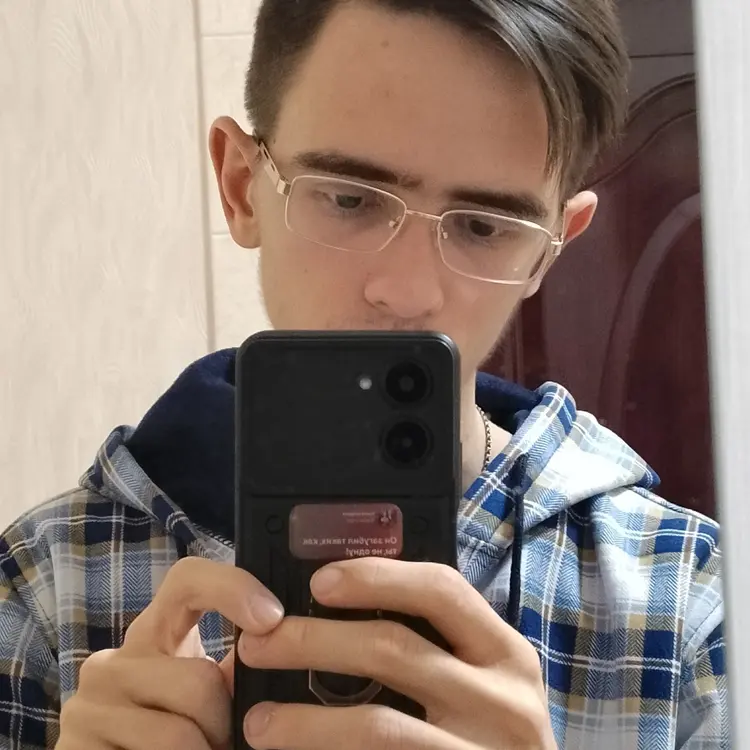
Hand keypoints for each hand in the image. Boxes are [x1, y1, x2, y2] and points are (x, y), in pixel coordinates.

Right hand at [56, 557, 284, 749]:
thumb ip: (235, 671)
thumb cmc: (170, 734)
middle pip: (199, 682)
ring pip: (179, 735)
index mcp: (151, 635)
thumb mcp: (202, 697)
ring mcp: (85, 709)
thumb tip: (289, 644)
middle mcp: (110, 662)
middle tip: (224, 743)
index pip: (187, 580)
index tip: (270, 618)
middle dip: (225, 726)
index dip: (233, 588)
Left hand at [238, 558, 554, 749]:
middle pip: (395, 648)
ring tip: (259, 721)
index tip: (319, 581)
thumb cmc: (488, 733)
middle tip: (258, 645)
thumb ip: (436, 645)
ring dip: (305, 721)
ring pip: (377, 725)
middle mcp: (504, 701)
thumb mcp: (481, 681)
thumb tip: (338, 608)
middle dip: (314, 641)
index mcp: (505, 653)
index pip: (441, 589)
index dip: (376, 577)